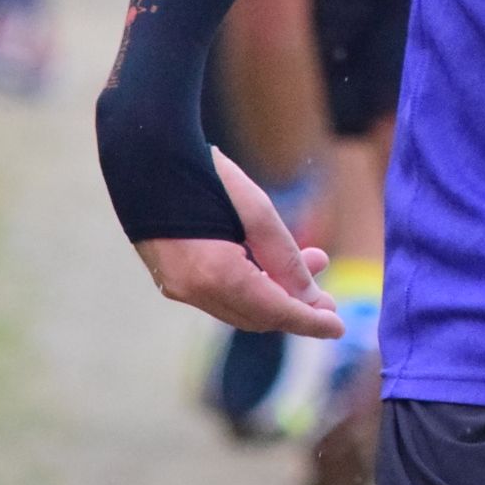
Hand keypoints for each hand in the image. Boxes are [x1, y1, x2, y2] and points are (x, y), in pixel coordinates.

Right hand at [132, 149, 342, 338]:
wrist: (145, 157)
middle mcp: (194, 291)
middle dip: (295, 308)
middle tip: (327, 298)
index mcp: (216, 275)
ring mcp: (177, 287)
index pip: (274, 312)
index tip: (339, 327)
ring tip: (309, 265)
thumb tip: (310, 298)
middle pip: (256, 316)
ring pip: (238, 308)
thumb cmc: (204, 175)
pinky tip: (266, 264)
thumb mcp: (256, 210)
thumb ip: (284, 258)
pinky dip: (248, 288)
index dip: (310, 322)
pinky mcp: (171, 278)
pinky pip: (219, 296)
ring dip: (274, 295)